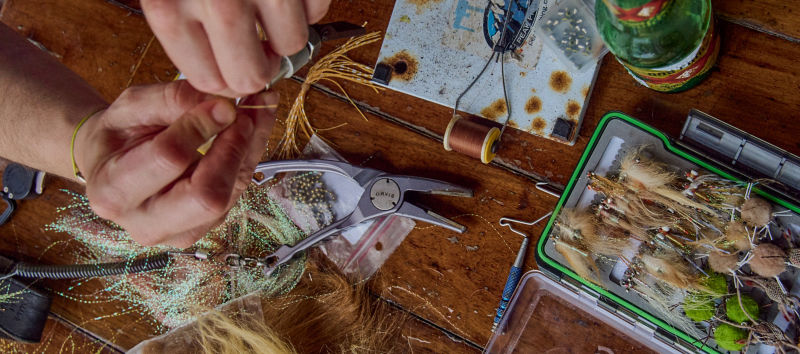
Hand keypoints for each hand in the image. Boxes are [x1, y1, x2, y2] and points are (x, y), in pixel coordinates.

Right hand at [74, 81, 276, 246]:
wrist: (113, 163)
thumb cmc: (119, 134)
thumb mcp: (131, 106)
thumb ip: (172, 100)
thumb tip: (223, 104)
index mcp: (114, 191)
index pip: (169, 158)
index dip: (200, 127)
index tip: (222, 103)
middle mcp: (145, 222)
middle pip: (206, 197)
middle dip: (231, 150)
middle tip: (245, 114)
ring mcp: (180, 232)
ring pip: (229, 196)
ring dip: (248, 150)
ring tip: (257, 111)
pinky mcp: (206, 226)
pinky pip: (237, 192)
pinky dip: (249, 156)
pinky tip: (252, 128)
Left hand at [142, 0, 331, 96]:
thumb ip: (180, 25)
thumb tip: (213, 79)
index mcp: (170, 7)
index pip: (209, 81)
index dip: (224, 79)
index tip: (230, 69)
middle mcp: (218, 2)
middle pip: (251, 75)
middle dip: (258, 66)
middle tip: (257, 48)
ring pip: (290, 45)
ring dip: (285, 34)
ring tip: (270, 11)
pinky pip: (315, 12)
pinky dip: (307, 7)